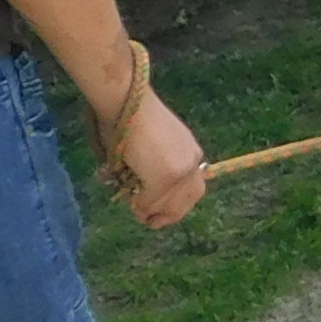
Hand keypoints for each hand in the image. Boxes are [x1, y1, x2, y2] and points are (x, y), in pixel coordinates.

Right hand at [105, 90, 208, 228]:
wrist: (127, 100)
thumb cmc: (129, 118)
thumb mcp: (149, 146)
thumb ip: (151, 168)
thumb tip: (138, 193)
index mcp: (191, 152)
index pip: (193, 187)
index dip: (178, 203)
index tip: (161, 212)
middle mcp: (193, 161)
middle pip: (188, 200)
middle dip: (170, 215)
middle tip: (149, 221)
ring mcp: (181, 171)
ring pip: (169, 204)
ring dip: (151, 210)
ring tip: (135, 209)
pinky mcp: (167, 178)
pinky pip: (152, 201)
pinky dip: (140, 204)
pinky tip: (132, 200)